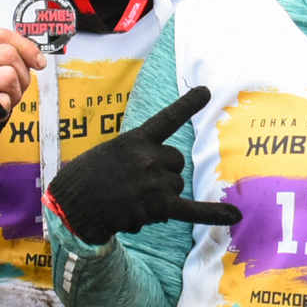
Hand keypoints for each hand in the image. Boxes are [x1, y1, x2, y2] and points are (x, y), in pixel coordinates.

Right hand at [0, 28, 42, 162]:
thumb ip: (4, 58)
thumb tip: (37, 57)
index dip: (25, 46)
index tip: (38, 62)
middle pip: (7, 54)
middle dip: (21, 74)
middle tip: (13, 90)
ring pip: (8, 76)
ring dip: (14, 93)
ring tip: (2, 102)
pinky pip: (4, 101)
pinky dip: (5, 111)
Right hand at [44, 86, 241, 244]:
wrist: (71, 207)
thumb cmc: (84, 180)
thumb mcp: (108, 153)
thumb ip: (137, 158)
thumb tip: (163, 183)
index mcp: (136, 140)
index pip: (167, 119)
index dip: (187, 105)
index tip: (206, 91)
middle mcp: (150, 158)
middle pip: (176, 164)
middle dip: (163, 174)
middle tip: (133, 184)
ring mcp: (155, 182)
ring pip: (176, 188)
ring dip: (160, 197)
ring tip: (129, 201)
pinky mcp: (158, 207)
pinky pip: (192, 210)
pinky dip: (214, 214)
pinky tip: (235, 215)